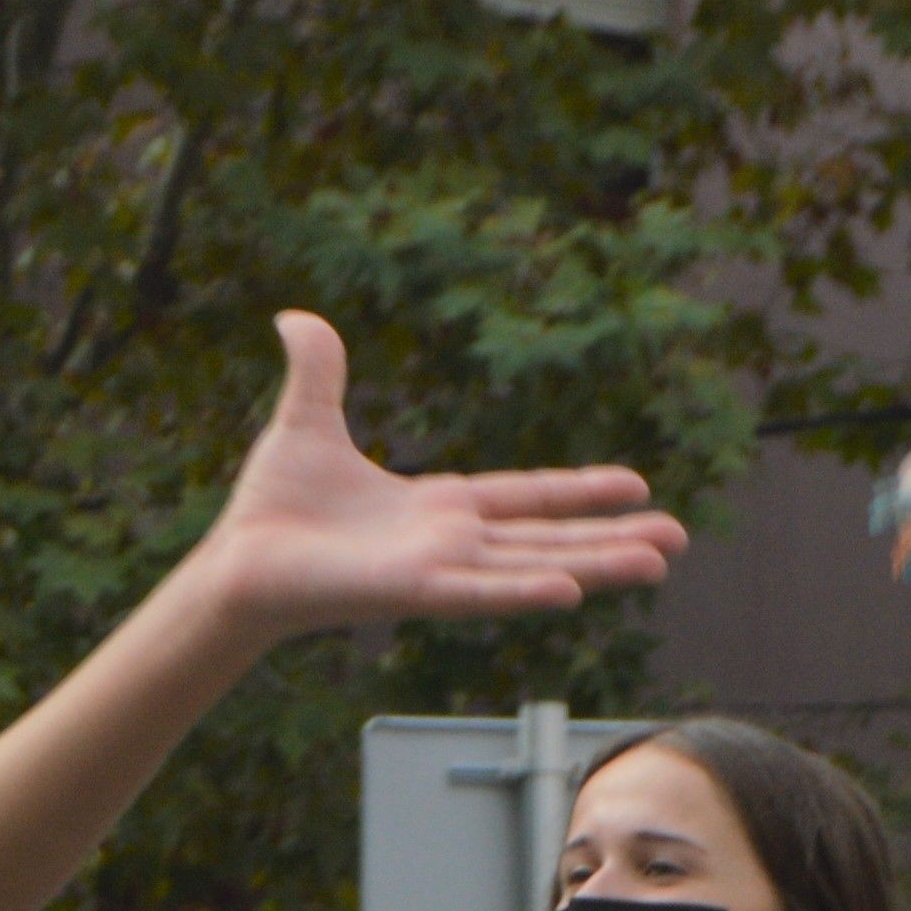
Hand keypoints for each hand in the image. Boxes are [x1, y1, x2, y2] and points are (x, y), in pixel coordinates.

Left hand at [188, 314, 685, 643]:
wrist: (233, 563)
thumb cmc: (268, 509)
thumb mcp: (305, 424)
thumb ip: (319, 372)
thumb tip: (294, 316)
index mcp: (437, 508)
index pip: (524, 497)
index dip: (578, 491)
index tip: (636, 486)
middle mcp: (449, 543)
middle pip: (547, 538)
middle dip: (612, 537)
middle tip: (678, 538)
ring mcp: (435, 571)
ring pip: (532, 567)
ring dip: (596, 564)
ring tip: (658, 562)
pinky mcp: (409, 593)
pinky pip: (476, 594)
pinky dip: (521, 592)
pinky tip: (573, 591)